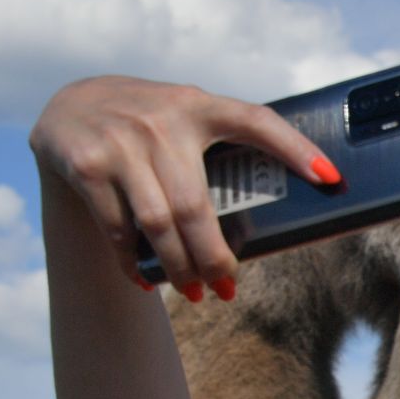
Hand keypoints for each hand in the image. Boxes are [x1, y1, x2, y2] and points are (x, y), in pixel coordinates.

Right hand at [28, 76, 338, 299]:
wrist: (68, 107)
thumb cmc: (148, 124)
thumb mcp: (183, 117)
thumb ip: (220, 145)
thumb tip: (283, 201)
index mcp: (198, 106)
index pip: (256, 121)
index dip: (296, 149)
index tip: (331, 180)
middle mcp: (161, 120)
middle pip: (196, 206)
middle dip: (214, 256)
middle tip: (226, 286)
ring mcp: (121, 142)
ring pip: (159, 224)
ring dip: (178, 268)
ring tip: (192, 291)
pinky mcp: (87, 165)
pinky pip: (118, 228)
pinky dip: (134, 262)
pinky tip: (145, 279)